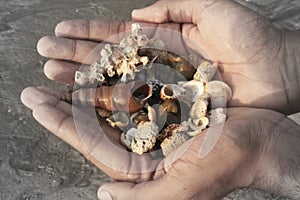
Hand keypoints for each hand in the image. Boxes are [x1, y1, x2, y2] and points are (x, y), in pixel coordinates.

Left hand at [21, 88, 299, 198]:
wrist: (261, 142)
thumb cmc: (227, 165)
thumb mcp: (184, 189)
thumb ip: (142, 198)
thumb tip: (103, 194)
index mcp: (143, 165)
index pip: (91, 142)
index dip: (61, 123)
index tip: (36, 103)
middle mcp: (144, 143)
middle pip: (94, 121)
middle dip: (63, 103)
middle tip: (36, 85)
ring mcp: (154, 122)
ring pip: (110, 101)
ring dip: (85, 84)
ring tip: (59, 69)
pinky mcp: (168, 104)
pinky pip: (134, 88)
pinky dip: (114, 77)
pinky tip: (98, 67)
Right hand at [37, 0, 299, 113]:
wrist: (278, 73)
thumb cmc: (252, 38)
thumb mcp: (213, 9)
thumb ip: (175, 7)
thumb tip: (136, 14)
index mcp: (165, 39)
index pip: (119, 35)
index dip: (89, 33)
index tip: (60, 30)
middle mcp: (158, 64)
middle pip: (110, 60)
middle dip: (76, 56)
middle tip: (45, 55)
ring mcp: (164, 87)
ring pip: (117, 83)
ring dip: (85, 79)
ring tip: (55, 75)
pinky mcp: (174, 108)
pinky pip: (138, 105)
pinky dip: (113, 103)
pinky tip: (88, 101)